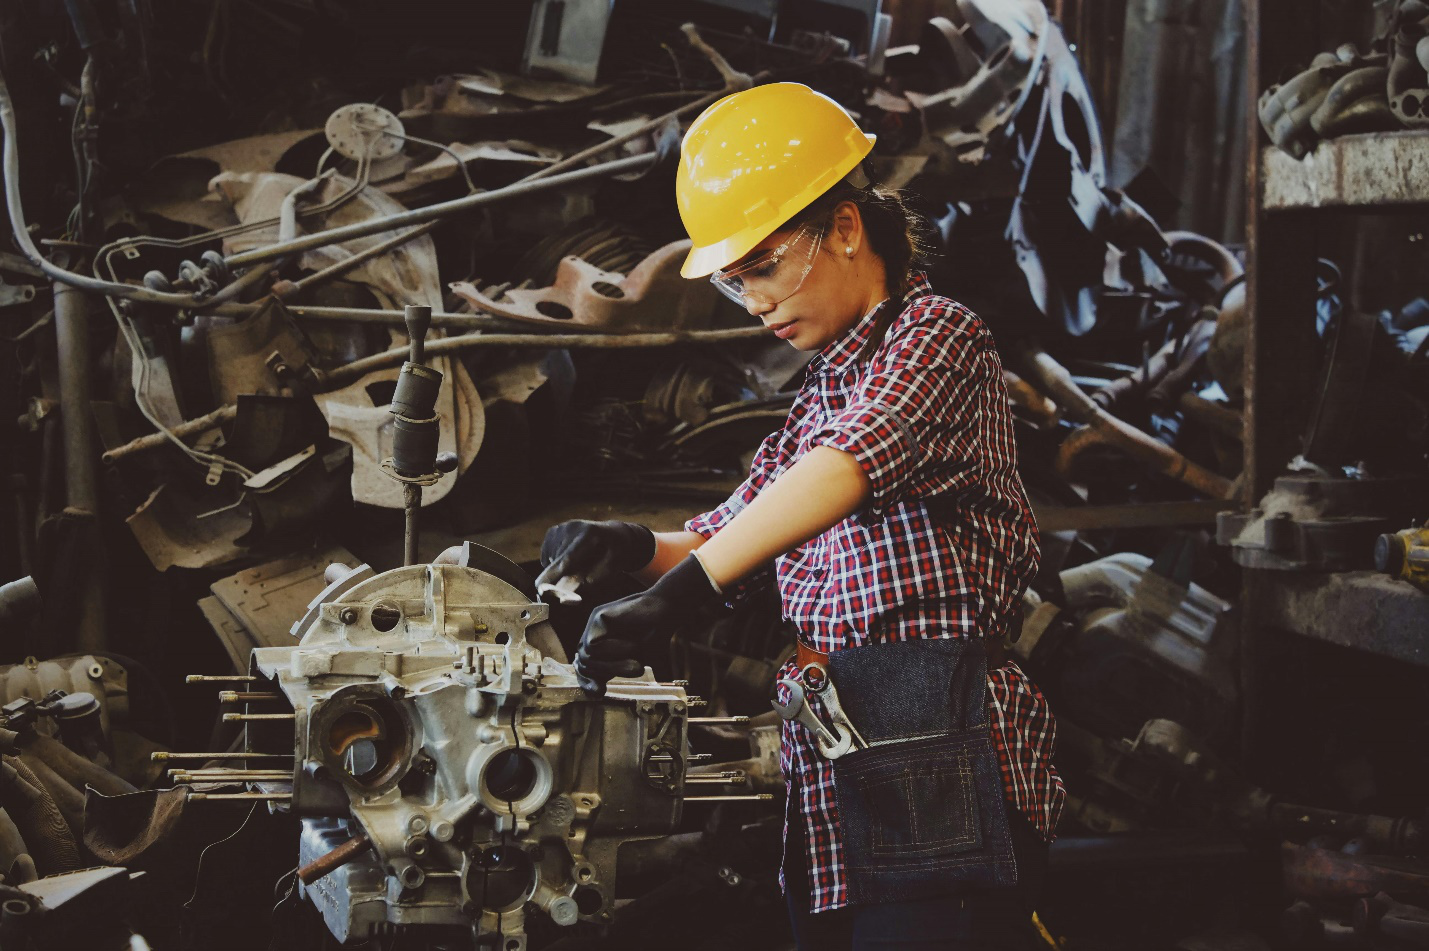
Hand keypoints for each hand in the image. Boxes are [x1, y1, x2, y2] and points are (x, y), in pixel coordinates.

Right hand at [534, 520, 655, 599]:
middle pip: (556, 561)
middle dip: (560, 576)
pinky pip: (547, 556)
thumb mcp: (612, 568)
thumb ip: (592, 581)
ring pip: (550, 560)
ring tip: (580, 562)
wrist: (615, 534)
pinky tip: (571, 558)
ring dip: (560, 569)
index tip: (540, 588)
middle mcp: (572, 527)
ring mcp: (561, 528)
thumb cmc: (615, 554)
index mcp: (589, 535)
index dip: (553, 574)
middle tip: (580, 576)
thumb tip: (568, 595)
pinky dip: (555, 562)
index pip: (567, 559)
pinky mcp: (553, 531)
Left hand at [574, 555, 721, 694]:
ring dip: (613, 665)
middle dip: (607, 673)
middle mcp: (594, 634)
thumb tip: (595, 692)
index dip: (587, 683)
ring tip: (636, 662)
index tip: (600, 693)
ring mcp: (594, 624)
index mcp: (601, 646)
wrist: (667, 610)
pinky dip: (613, 650)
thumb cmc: (654, 636)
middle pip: (583, 665)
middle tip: (636, 669)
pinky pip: (592, 645)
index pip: (584, 668)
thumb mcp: (632, 661)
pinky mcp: (598, 616)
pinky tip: (631, 643)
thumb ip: (613, 672)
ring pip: (587, 657)